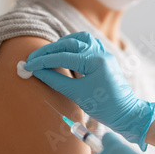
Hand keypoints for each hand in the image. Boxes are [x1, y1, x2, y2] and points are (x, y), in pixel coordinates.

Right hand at [24, 31, 154, 150]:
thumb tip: (36, 71)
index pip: (62, 56)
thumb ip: (56, 80)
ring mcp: (103, 54)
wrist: (127, 114)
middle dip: (49, 50)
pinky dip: (74, 46)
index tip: (27, 65)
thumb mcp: (77, 94)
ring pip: (80, 39)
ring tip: (48, 53)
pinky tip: (65, 53)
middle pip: (69, 43)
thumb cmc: (104, 107)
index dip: (42, 60)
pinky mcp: (104, 59)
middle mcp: (100, 53)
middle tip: (32, 58)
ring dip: (62, 44)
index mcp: (95, 60)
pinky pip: (88, 44)